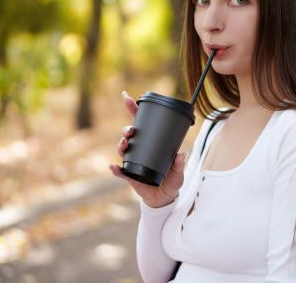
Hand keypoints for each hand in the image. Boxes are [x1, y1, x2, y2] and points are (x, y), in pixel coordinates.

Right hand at [110, 91, 186, 208]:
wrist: (165, 198)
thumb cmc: (172, 180)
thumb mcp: (179, 171)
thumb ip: (179, 164)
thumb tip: (181, 154)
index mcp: (150, 144)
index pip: (141, 124)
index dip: (133, 111)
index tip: (127, 98)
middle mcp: (139, 151)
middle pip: (129, 136)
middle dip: (126, 130)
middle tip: (130, 131)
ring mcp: (133, 163)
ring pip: (123, 150)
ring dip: (121, 145)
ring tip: (125, 143)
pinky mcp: (130, 177)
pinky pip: (121, 172)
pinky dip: (116, 170)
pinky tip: (113, 167)